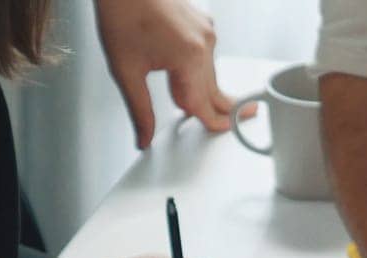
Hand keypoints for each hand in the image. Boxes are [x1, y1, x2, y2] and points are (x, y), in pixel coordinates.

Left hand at [93, 0, 250, 148]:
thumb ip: (139, 109)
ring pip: (209, 72)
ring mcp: (206, 31)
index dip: (212, 122)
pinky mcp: (203, 22)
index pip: (204, 103)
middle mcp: (204, 43)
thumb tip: (144, 136)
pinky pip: (206, 54)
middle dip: (216, 107)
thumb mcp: (125, 70)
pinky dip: (197, 67)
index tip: (222, 130)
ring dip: (200, 87)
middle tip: (244, 117)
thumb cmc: (122, 13)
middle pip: (214, 89)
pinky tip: (181, 70)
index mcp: (189, 58)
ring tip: (187, 98)